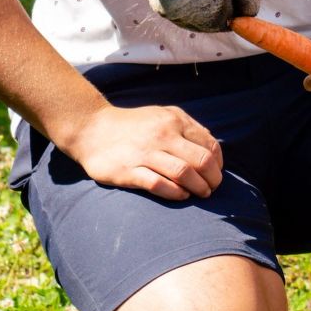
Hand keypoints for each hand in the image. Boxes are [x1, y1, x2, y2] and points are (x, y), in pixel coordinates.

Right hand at [61, 103, 222, 201]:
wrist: (92, 129)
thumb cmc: (134, 126)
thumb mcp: (163, 115)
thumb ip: (188, 127)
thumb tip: (212, 147)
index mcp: (174, 121)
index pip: (209, 145)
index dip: (218, 163)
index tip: (215, 173)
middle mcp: (162, 135)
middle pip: (201, 161)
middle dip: (213, 179)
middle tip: (212, 188)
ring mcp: (145, 153)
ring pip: (184, 173)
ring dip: (198, 188)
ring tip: (200, 194)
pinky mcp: (129, 171)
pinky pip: (159, 185)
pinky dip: (175, 193)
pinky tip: (181, 195)